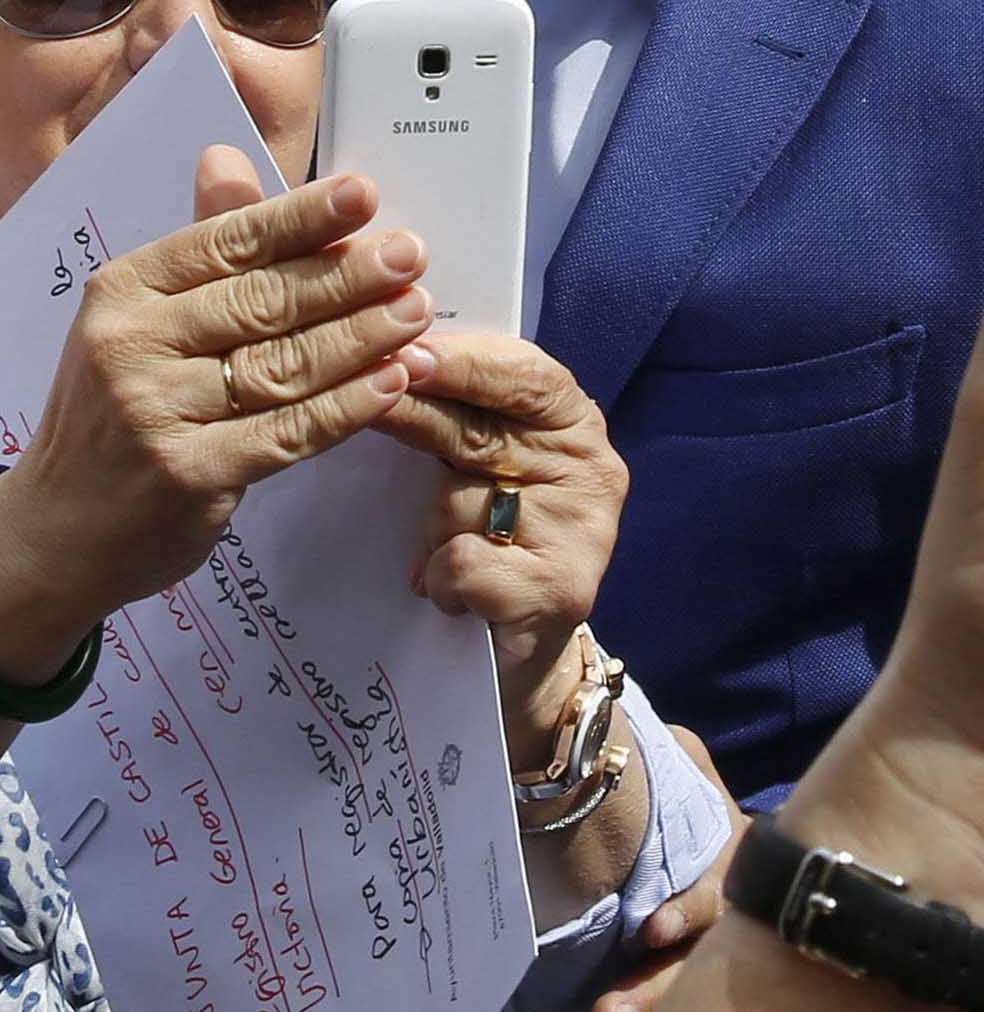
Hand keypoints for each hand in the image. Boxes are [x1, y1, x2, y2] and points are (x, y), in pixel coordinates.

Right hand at [0, 150, 430, 681]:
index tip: (364, 194)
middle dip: (347, 276)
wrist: (58, 528)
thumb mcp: (140, 319)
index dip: (300, 217)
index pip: (227, 243)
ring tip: (418, 311)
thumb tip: (228, 157)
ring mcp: (159, 412)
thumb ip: (202, 247)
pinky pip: (291, 431)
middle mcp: (133, 345)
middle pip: (264, 301)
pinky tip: (396, 380)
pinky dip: (351, 405)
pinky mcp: (193, 473)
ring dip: (364, 336)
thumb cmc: (115, 411)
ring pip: (286, 365)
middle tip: (411, 254)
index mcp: (124, 292)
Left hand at [373, 334, 626, 759]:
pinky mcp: (558, 592)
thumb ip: (462, 414)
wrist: (519, 659)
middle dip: (415, 415)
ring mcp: (582, 532)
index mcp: (577, 426)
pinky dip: (438, 579)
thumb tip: (386, 353)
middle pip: (487, 429)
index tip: (400, 352)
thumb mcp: (485, 465)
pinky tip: (446, 595)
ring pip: (463, 501)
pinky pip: (462, 563)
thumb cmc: (493, 543)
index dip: (465, 361)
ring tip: (435, 550)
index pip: (527, 374)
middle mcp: (592, 471)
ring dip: (430, 528)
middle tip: (363, 407)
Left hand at [514, 727, 744, 1011]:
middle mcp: (708, 950)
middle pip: (686, 983)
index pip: (714, 904)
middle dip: (646, 1002)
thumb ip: (678, 762)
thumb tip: (649, 740)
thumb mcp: (688, 776)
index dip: (688, 915)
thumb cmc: (689, 823)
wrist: (696, 875)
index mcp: (720, 886)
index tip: (655, 927)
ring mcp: (678, 996)